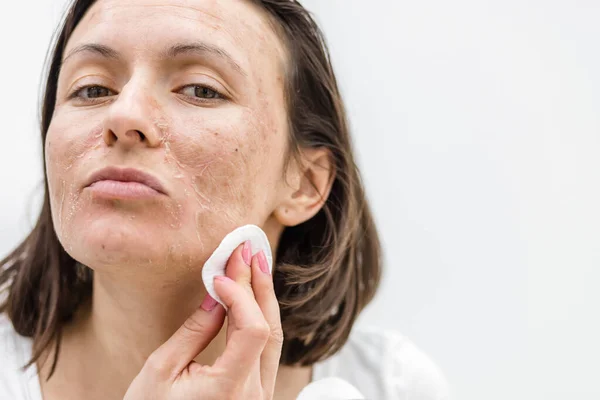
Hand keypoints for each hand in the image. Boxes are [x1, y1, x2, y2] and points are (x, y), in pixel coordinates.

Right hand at [124, 242, 283, 399]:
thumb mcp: (160, 371)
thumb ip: (194, 332)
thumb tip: (216, 295)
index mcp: (228, 390)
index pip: (253, 330)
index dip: (241, 294)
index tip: (219, 273)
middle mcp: (252, 395)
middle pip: (269, 328)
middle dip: (258, 285)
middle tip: (248, 251)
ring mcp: (258, 396)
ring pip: (273, 338)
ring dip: (264, 298)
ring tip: (256, 265)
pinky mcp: (256, 394)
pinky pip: (266, 349)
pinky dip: (260, 318)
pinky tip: (252, 297)